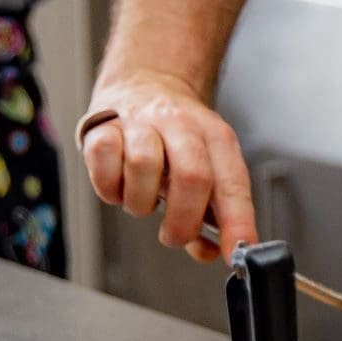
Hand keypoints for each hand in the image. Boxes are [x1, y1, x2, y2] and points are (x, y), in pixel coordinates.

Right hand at [79, 70, 257, 262]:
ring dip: (141, 201)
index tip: (236, 254)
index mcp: (216, 137)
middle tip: (174, 235)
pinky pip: (105, 161)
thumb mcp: (205, 166)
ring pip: (144, 166)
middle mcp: (182, 125)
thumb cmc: (175, 139)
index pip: (233, 184)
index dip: (237, 223)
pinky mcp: (104, 126)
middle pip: (192, 175)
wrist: (145, 86)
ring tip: (143, 197)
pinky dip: (110, 186)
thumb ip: (209, 214)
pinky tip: (119, 182)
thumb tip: (212, 252)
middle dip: (183, 221)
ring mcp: (142, 123)